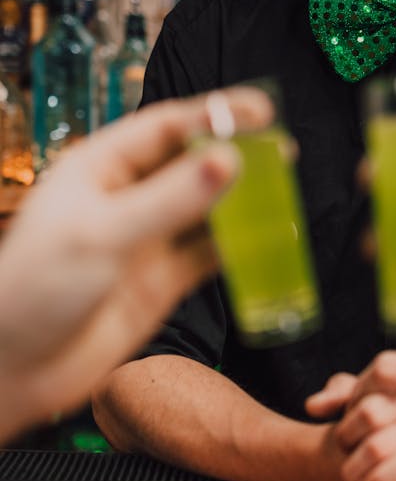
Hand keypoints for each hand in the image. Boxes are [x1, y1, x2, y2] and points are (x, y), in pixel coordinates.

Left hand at [0, 85, 272, 436]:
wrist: (15, 368)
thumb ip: (169, 201)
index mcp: (100, 168)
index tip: (259, 112)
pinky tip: (266, 238)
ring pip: (205, 208)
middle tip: (281, 148)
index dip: (213, 116)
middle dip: (235, 154)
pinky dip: (238, 246)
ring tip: (283, 189)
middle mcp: (126, 197)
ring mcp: (146, 239)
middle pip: (191, 163)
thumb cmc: (33, 290)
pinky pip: (208, 254)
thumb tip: (229, 162)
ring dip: (241, 199)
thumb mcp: (104, 235)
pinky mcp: (161, 280)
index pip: (166, 128)